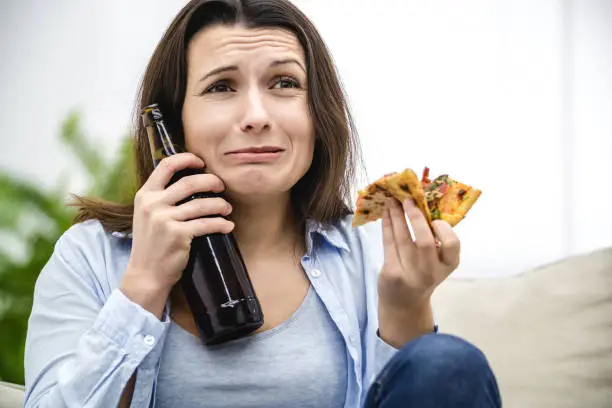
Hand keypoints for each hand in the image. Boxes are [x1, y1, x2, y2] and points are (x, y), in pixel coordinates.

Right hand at [121, 153, 233, 314]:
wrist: (146, 274)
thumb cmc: (152, 244)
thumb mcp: (148, 215)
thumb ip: (162, 198)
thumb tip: (191, 180)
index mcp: (145, 195)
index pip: (166, 166)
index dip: (187, 159)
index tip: (202, 163)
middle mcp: (152, 204)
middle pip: (190, 182)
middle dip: (212, 182)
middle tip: (222, 187)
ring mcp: (164, 219)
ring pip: (202, 204)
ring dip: (220, 204)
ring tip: (227, 209)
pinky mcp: (178, 235)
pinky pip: (207, 223)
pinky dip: (221, 224)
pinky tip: (228, 225)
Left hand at [377, 197, 460, 344]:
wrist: (404, 304)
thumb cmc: (423, 274)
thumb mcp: (437, 262)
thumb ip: (436, 241)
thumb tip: (423, 203)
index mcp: (448, 265)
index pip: (452, 245)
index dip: (443, 229)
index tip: (434, 217)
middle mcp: (430, 272)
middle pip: (424, 241)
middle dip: (415, 217)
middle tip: (408, 200)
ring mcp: (410, 274)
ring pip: (402, 238)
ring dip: (396, 215)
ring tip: (392, 200)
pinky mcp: (391, 273)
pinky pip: (389, 242)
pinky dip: (387, 224)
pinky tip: (386, 213)